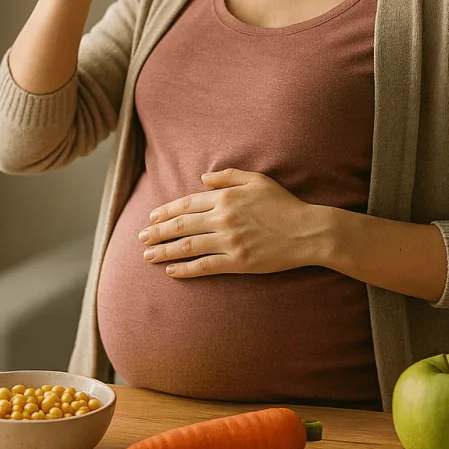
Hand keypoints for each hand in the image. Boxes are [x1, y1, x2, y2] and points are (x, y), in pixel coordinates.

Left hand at [138, 168, 325, 278]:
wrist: (308, 231)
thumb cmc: (283, 205)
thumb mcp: (257, 180)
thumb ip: (227, 176)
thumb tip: (202, 178)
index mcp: (226, 197)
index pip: (187, 204)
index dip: (166, 211)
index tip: (152, 217)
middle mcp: (223, 218)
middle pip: (181, 225)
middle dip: (157, 232)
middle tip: (140, 238)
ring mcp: (229, 241)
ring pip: (187, 247)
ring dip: (164, 251)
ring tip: (148, 256)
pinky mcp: (237, 261)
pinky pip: (205, 266)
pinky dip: (185, 269)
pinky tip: (171, 271)